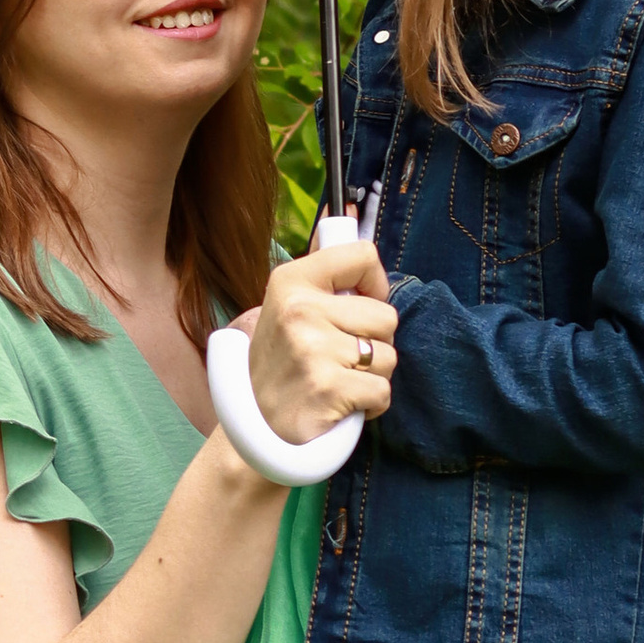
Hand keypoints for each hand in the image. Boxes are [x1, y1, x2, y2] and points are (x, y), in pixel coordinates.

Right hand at [246, 238, 396, 443]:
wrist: (254, 431)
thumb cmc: (279, 367)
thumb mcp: (286, 309)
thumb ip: (322, 275)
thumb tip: (346, 211)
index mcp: (290, 282)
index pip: (363, 255)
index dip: (375, 284)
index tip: (360, 304)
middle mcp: (300, 310)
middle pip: (386, 315)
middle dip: (374, 343)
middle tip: (339, 359)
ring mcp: (314, 350)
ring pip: (388, 356)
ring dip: (372, 377)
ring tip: (337, 382)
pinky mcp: (329, 388)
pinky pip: (383, 391)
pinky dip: (370, 406)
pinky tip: (342, 406)